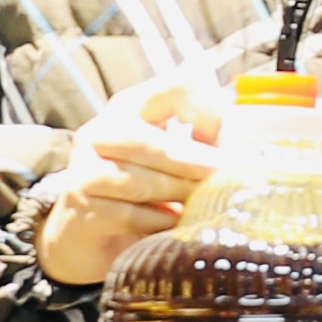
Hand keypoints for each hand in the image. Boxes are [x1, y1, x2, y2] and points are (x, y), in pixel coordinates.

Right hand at [26, 77, 230, 287]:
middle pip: (146, 139)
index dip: (204, 110)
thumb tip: (241, 148)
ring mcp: (85, 169)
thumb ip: (203, 145)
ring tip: (203, 205)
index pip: (175, 86)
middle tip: (221, 179)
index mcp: (132, 106)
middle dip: (190, 162)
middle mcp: (102, 131)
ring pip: (138, 181)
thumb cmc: (141, 191)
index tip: (222, 137)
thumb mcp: (172, 160)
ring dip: (176, 194)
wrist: (86, 234)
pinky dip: (157, 223)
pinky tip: (174, 225)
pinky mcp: (80, 207)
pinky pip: (127, 216)